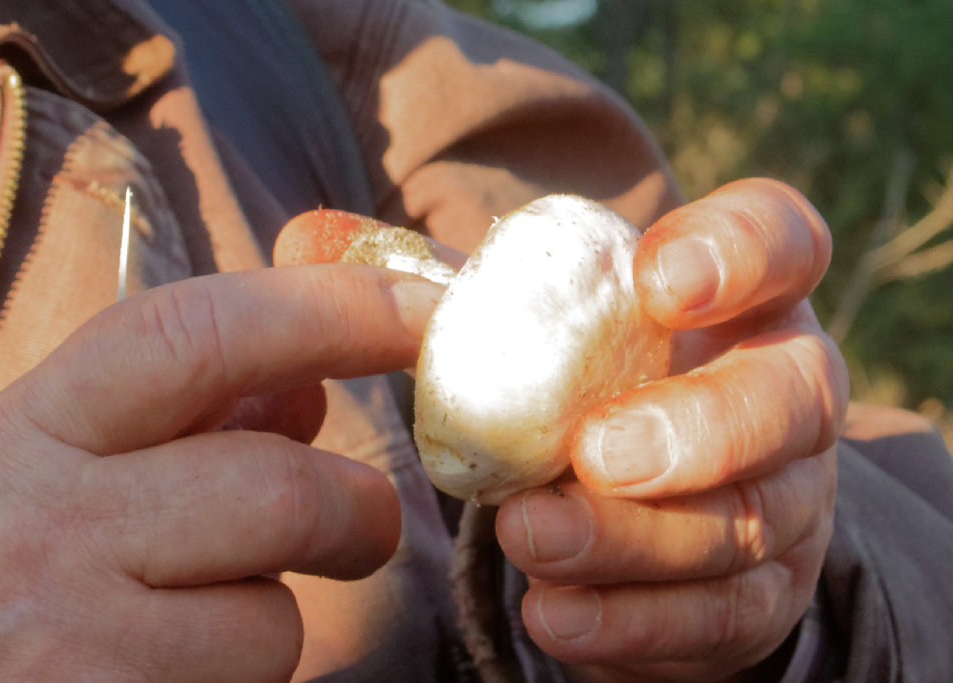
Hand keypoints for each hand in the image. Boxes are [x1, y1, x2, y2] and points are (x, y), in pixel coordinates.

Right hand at [0, 265, 442, 680]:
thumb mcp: (37, 455)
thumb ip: (177, 411)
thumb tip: (310, 384)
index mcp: (37, 430)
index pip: (200, 337)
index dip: (332, 308)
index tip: (427, 304)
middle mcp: (53, 532)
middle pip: (281, 493)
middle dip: (357, 509)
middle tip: (360, 523)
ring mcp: (75, 650)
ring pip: (272, 623)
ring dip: (270, 617)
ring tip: (197, 617)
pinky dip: (233, 682)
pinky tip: (166, 669)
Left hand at [495, 178, 848, 680]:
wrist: (643, 504)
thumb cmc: (590, 390)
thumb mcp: (568, 335)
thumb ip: (518, 309)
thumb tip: (400, 306)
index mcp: (748, 300)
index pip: (782, 241)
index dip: (738, 252)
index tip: (658, 282)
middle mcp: (791, 393)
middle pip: (794, 399)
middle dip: (700, 428)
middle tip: (596, 452)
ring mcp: (792, 500)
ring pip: (747, 524)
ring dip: (632, 539)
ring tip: (529, 538)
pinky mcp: (766, 593)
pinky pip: (721, 618)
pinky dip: (634, 623)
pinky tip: (556, 614)